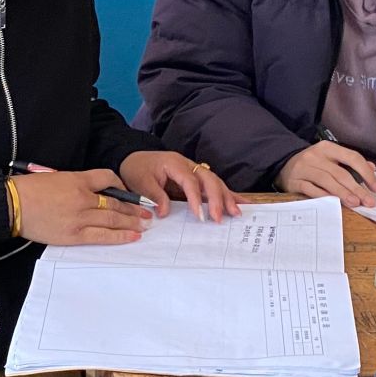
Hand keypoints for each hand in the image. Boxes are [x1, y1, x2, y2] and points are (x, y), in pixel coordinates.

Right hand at [12, 169, 150, 246]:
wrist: (12, 205)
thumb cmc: (29, 190)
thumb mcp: (55, 178)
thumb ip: (76, 184)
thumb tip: (92, 194)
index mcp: (77, 179)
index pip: (107, 178)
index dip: (121, 186)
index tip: (128, 194)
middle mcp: (82, 197)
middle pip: (115, 201)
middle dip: (134, 208)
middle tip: (148, 212)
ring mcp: (79, 217)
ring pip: (113, 218)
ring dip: (132, 222)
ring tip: (145, 225)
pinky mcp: (74, 234)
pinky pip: (102, 235)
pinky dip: (119, 235)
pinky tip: (132, 236)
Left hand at [119, 150, 241, 222]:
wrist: (134, 158)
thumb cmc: (137, 169)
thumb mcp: (141, 182)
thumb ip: (154, 196)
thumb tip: (164, 212)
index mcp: (175, 163)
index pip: (190, 181)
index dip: (195, 199)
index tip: (200, 216)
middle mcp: (188, 165)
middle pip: (209, 179)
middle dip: (217, 199)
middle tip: (220, 218)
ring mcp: (194, 170)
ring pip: (215, 182)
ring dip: (226, 197)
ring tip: (236, 213)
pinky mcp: (196, 177)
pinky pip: (213, 185)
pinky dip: (227, 194)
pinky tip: (240, 203)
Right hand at [275, 140, 375, 206]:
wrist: (283, 164)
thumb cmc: (313, 164)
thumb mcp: (331, 158)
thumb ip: (350, 163)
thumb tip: (372, 168)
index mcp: (328, 147)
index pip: (352, 158)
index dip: (366, 174)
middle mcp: (315, 155)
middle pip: (341, 173)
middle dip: (357, 188)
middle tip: (368, 201)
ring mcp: (304, 168)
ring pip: (327, 181)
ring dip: (343, 193)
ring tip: (355, 203)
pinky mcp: (295, 181)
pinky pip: (311, 190)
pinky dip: (324, 196)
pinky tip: (334, 203)